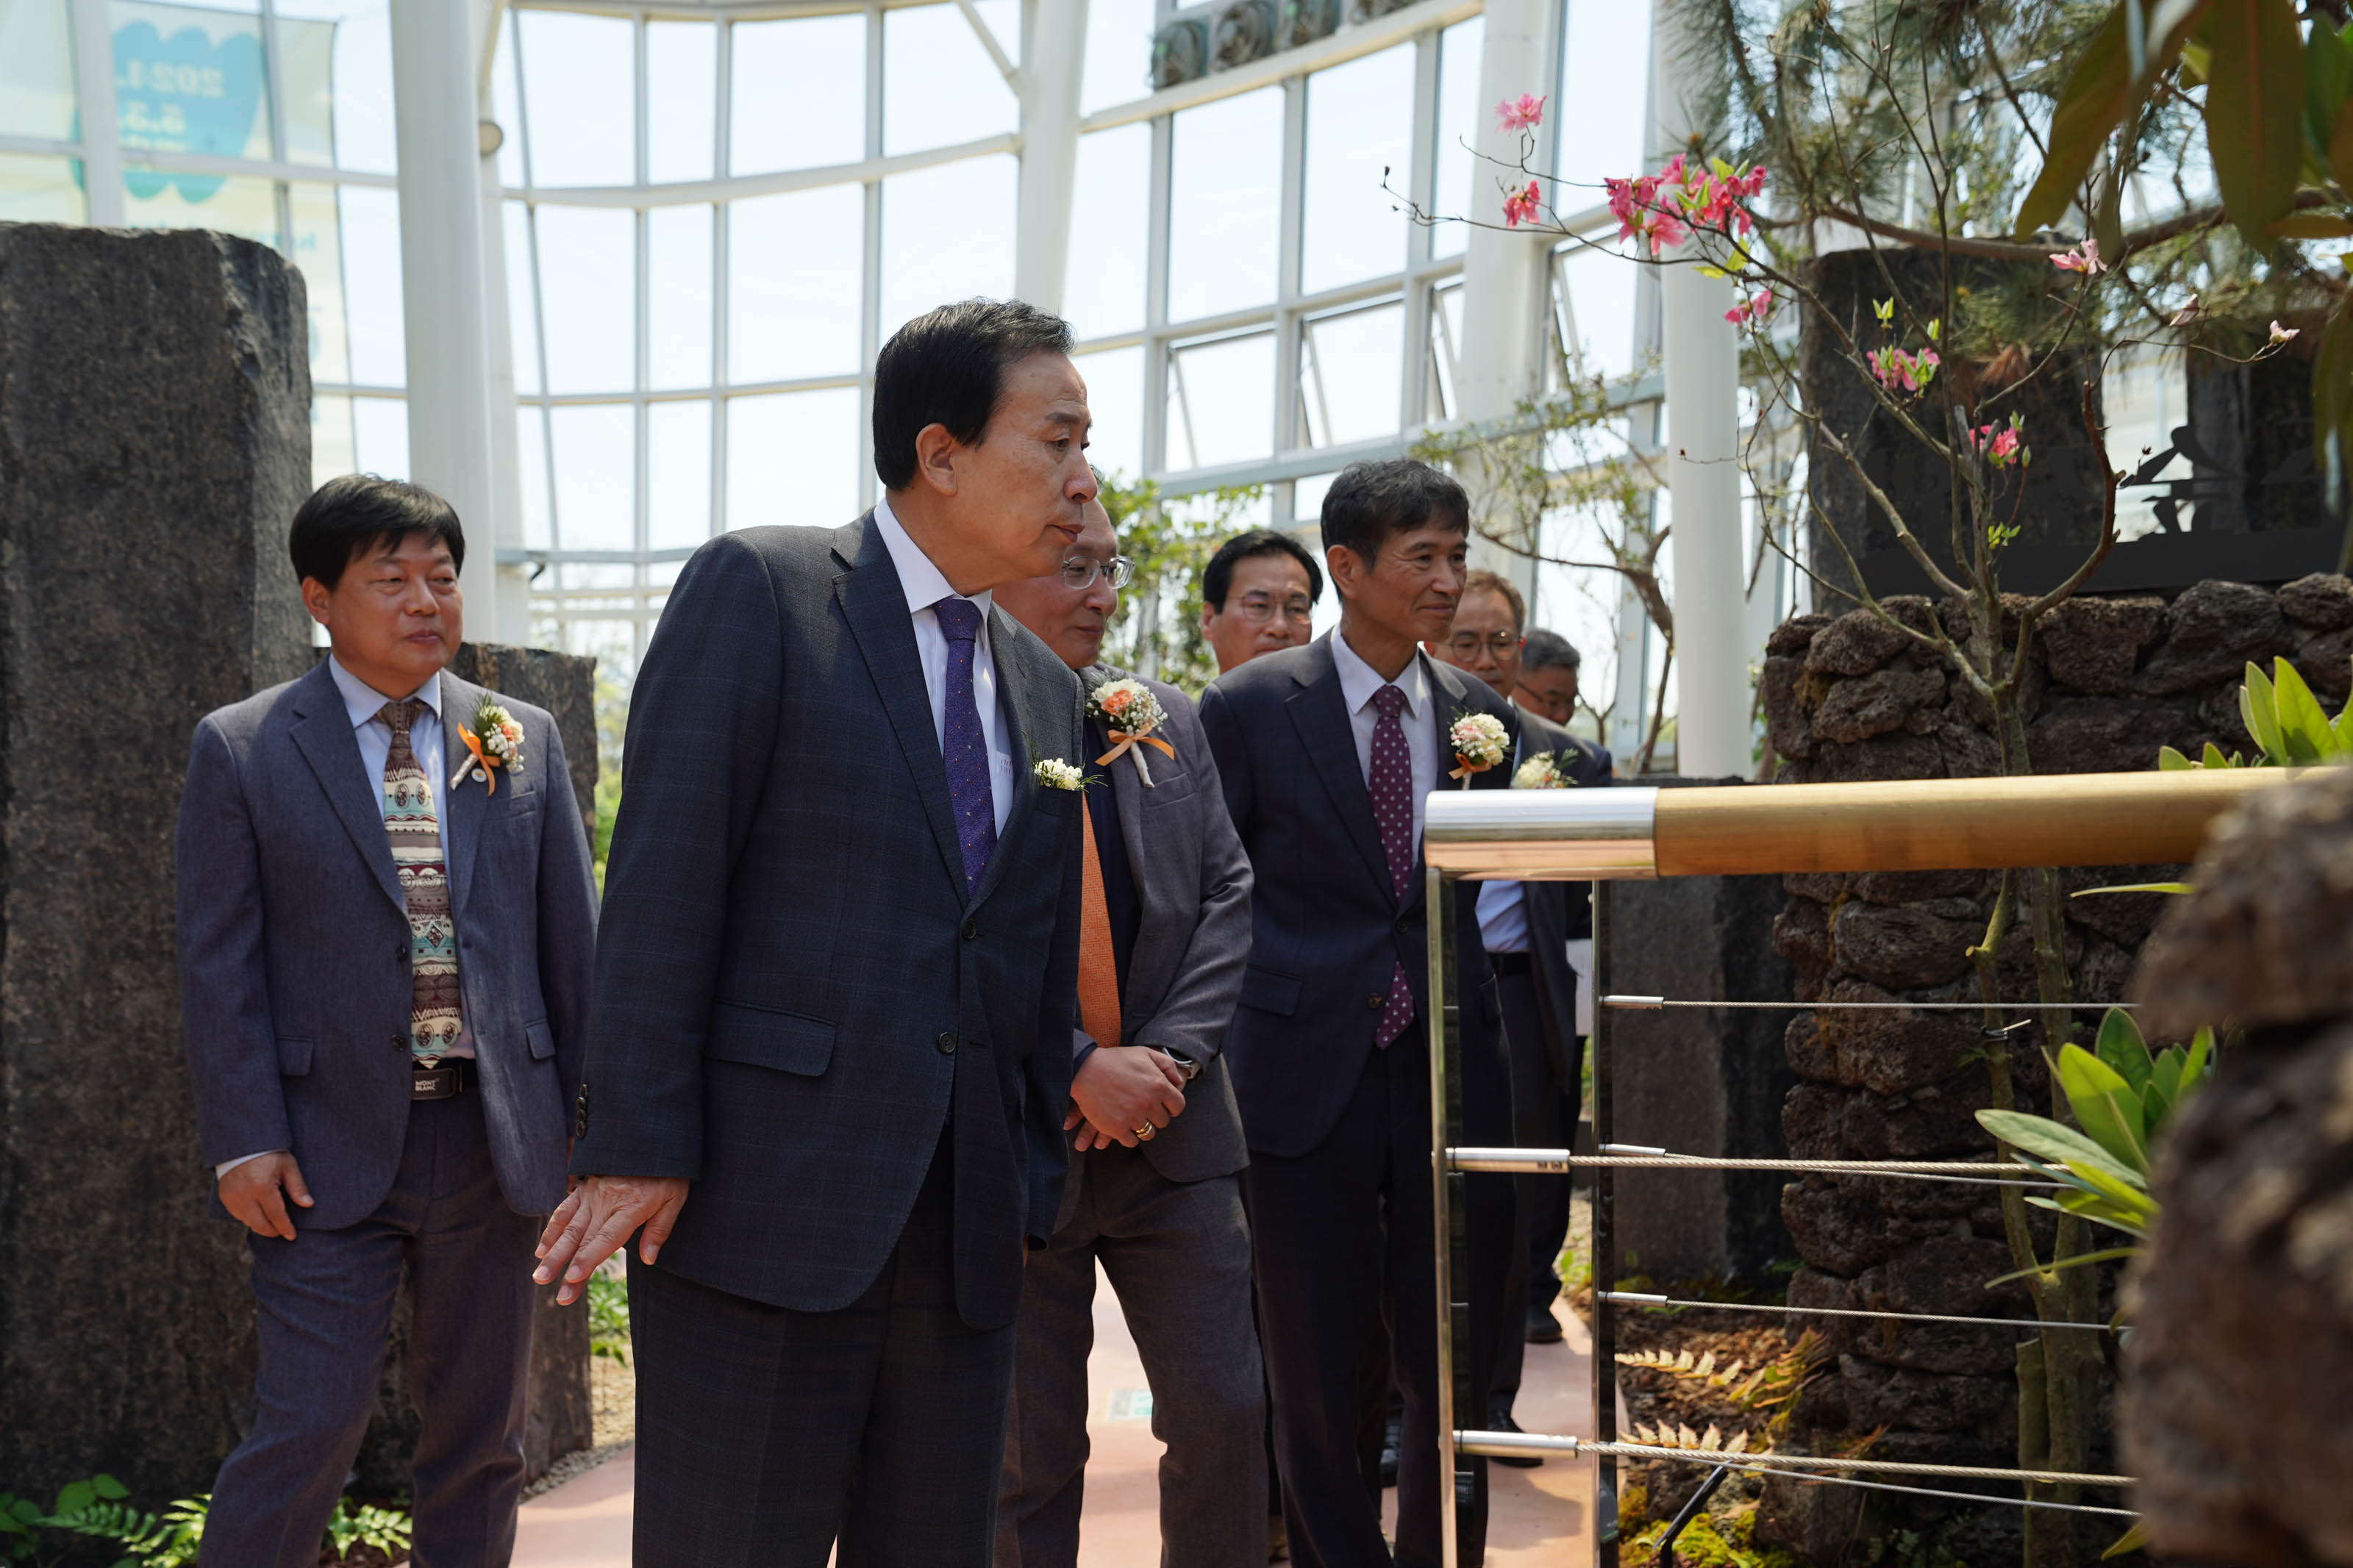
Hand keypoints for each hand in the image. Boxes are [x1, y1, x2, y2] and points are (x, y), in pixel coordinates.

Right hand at [218, 1152, 312, 1239]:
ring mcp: (232, 1198)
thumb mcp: (288, 1166)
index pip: (275, 1215)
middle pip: (259, 1224)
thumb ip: (297, 1187)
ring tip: (273, 1222)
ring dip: (261, 1225)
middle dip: (273, 1231)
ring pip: (248, 1222)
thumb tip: (308, 1205)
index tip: (292, 1236)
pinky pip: (238, 1215)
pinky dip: (249, 1218)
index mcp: (262, 1187)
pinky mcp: (224, 1197)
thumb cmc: (269, 1154)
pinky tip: (259, 1214)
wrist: (242, 1145)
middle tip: (283, 1232)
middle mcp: (244, 1195)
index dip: (285, 1227)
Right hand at [534, 1175, 690, 1304]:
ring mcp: (591, 1195)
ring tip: (539, 1276)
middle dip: (566, 1268)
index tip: (573, 1278)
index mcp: (629, 1206)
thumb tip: (649, 1259)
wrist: (648, 1134)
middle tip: (557, 1295)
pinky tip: (541, 1251)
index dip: (589, 1259)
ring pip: (568, 1228)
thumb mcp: (675, 1196)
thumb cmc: (666, 1170)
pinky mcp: (583, 1188)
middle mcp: (605, 1203)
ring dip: (552, 1254)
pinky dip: (551, 1231)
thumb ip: (660, 1228)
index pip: (605, 1238)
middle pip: (583, 1240)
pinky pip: (564, 1211)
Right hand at [1064, 1047, 1185, 1151]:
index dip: (1171, 1106)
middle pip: (1163, 1122)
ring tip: (1134, 1118)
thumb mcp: (1144, 1053)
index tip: (1163, 1105)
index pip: (1178, 1107)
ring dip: (1143, 1128)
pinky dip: (1129, 1136)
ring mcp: (1133, 1117)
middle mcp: (1148, 1103)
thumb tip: (1179, 1082)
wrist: (1084, 1069)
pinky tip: (1123, 1126)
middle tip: (1144, 1110)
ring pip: (1148, 1133)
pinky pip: (1132, 1141)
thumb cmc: (1115, 1060)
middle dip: (1156, 1116)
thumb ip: (1167, 1065)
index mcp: (1159, 1085)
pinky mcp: (1116, 1128)